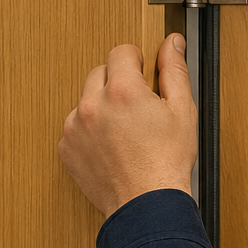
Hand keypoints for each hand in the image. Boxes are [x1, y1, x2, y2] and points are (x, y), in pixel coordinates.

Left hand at [58, 35, 196, 217]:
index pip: (120, 52)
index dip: (136, 61)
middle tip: (138, 107)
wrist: (146, 204)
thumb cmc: (167, 161)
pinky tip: (112, 146)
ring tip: (125, 131)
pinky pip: (76, 126)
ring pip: (86, 99)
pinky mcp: (65, 148)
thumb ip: (174, 70)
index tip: (143, 73)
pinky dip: (90, 131)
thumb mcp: (182, 110)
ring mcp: (74, 127)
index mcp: (122, 90)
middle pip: (99, 72)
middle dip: (118, 82)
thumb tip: (171, 44)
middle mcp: (92, 104)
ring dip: (102, 106)